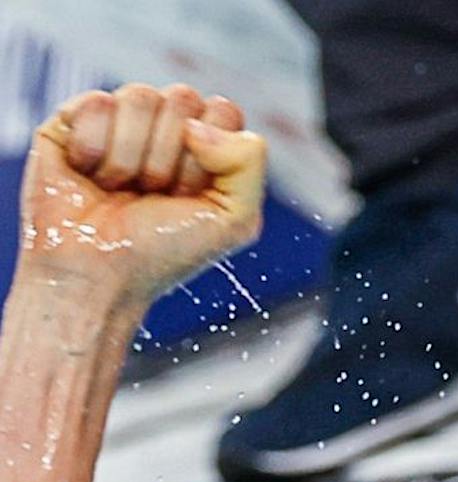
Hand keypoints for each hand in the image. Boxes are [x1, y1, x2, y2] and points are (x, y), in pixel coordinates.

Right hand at [15, 85, 265, 316]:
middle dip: (172, 158)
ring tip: (120, 190)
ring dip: (133, 159)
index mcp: (207, 147)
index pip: (223, 110)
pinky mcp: (73, 118)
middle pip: (183, 97)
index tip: (192, 195)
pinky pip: (97, 102)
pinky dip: (95, 149)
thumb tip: (196, 124)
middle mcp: (163, 128)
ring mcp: (118, 120)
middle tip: (155, 195)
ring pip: (140, 96)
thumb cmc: (166, 251)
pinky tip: (89, 175)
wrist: (100, 274)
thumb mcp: (235, 220)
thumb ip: (249, 163)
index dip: (212, 154)